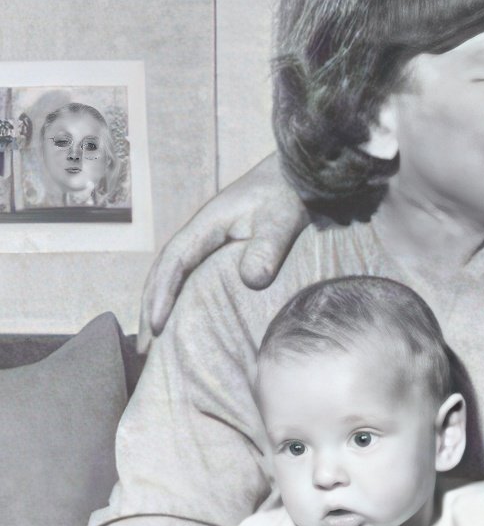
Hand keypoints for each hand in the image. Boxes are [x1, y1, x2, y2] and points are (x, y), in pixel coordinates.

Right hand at [144, 152, 309, 333]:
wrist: (297, 177)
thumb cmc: (287, 197)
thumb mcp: (281, 220)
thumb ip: (267, 247)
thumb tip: (252, 280)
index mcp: (205, 226)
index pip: (174, 263)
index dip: (162, 294)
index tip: (156, 325)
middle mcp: (198, 234)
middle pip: (163, 273)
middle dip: (150, 308)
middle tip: (144, 348)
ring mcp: (206, 241)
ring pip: (172, 275)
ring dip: (159, 305)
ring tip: (153, 342)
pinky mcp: (218, 248)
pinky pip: (189, 275)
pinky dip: (178, 297)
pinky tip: (182, 320)